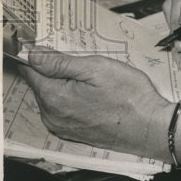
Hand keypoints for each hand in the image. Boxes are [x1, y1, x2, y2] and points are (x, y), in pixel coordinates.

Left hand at [20, 50, 173, 158]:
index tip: (57, 47)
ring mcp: (61, 127)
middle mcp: (52, 115)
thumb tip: (33, 55)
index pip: (31, 70)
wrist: (149, 128)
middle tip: (85, 63)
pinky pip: (62, 109)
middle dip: (56, 70)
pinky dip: (72, 99)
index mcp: (54, 97)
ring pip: (52, 96)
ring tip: (92, 80)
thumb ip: (61, 62)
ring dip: (65, 84)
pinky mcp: (72, 133)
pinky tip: (93, 95)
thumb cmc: (129, 96)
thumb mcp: (97, 68)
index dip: (41, 55)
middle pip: (41, 83)